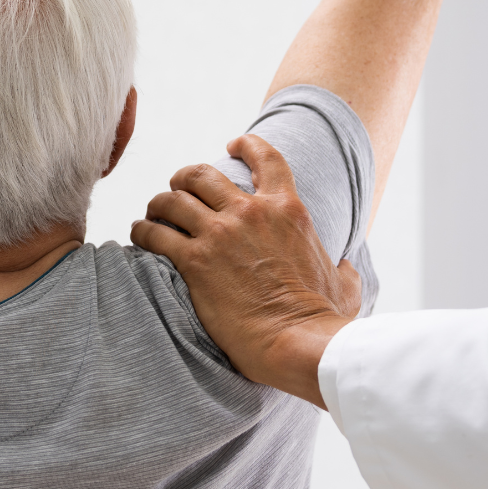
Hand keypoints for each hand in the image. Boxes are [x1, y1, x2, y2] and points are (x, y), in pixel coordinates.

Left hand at [130, 134, 358, 407]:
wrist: (297, 343)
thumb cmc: (323, 319)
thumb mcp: (345, 284)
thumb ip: (343, 268)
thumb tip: (347, 267)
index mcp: (288, 210)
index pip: (265, 158)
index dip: (246, 145)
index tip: (231, 145)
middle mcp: (250, 213)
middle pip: (201, 175)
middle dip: (184, 179)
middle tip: (177, 191)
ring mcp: (220, 234)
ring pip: (172, 199)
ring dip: (158, 205)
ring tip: (153, 216)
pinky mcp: (194, 261)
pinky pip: (155, 234)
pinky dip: (143, 232)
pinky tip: (140, 238)